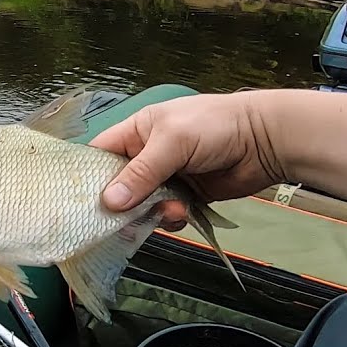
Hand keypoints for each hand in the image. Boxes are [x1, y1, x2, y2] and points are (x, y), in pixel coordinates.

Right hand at [89, 92, 288, 226]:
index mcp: (137, 132)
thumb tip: (109, 203)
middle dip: (124, 205)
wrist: (264, 141)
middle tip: (127, 220)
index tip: (81, 204)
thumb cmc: (215, 126)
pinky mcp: (186, 196)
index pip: (99, 156)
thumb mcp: (172, 142)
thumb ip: (141, 173)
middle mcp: (147, 155)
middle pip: (118, 188)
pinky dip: (170, 219)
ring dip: (151, 214)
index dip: (88, 178)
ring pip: (142, 206)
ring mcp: (167, 177)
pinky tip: (183, 214)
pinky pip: (166, 214)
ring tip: (172, 211)